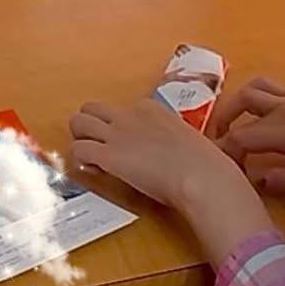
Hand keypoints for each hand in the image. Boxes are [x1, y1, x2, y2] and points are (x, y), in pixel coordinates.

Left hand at [71, 99, 271, 264]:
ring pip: (77, 122)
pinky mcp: (107, 155)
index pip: (122, 109)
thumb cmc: (207, 164)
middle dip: (89, 125)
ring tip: (91, 157)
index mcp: (151, 108)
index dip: (120, 127)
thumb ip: (173, 138)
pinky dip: (80, 160)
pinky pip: (79, 150)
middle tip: (98, 145)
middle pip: (91, 108)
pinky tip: (95, 170)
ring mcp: (116, 134)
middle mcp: (129, 116)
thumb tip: (173, 152)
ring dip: (79, 138)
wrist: (202, 177)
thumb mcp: (189, 138)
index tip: (128, 145)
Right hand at [208, 77, 284, 192]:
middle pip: (239, 105)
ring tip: (232, 121)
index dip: (222, 150)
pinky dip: (259, 95)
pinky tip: (262, 112)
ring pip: (254, 88)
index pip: (240, 137)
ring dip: (237, 103)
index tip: (219, 164)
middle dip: (222, 123)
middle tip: (218, 143)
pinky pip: (272, 86)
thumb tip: (257, 181)